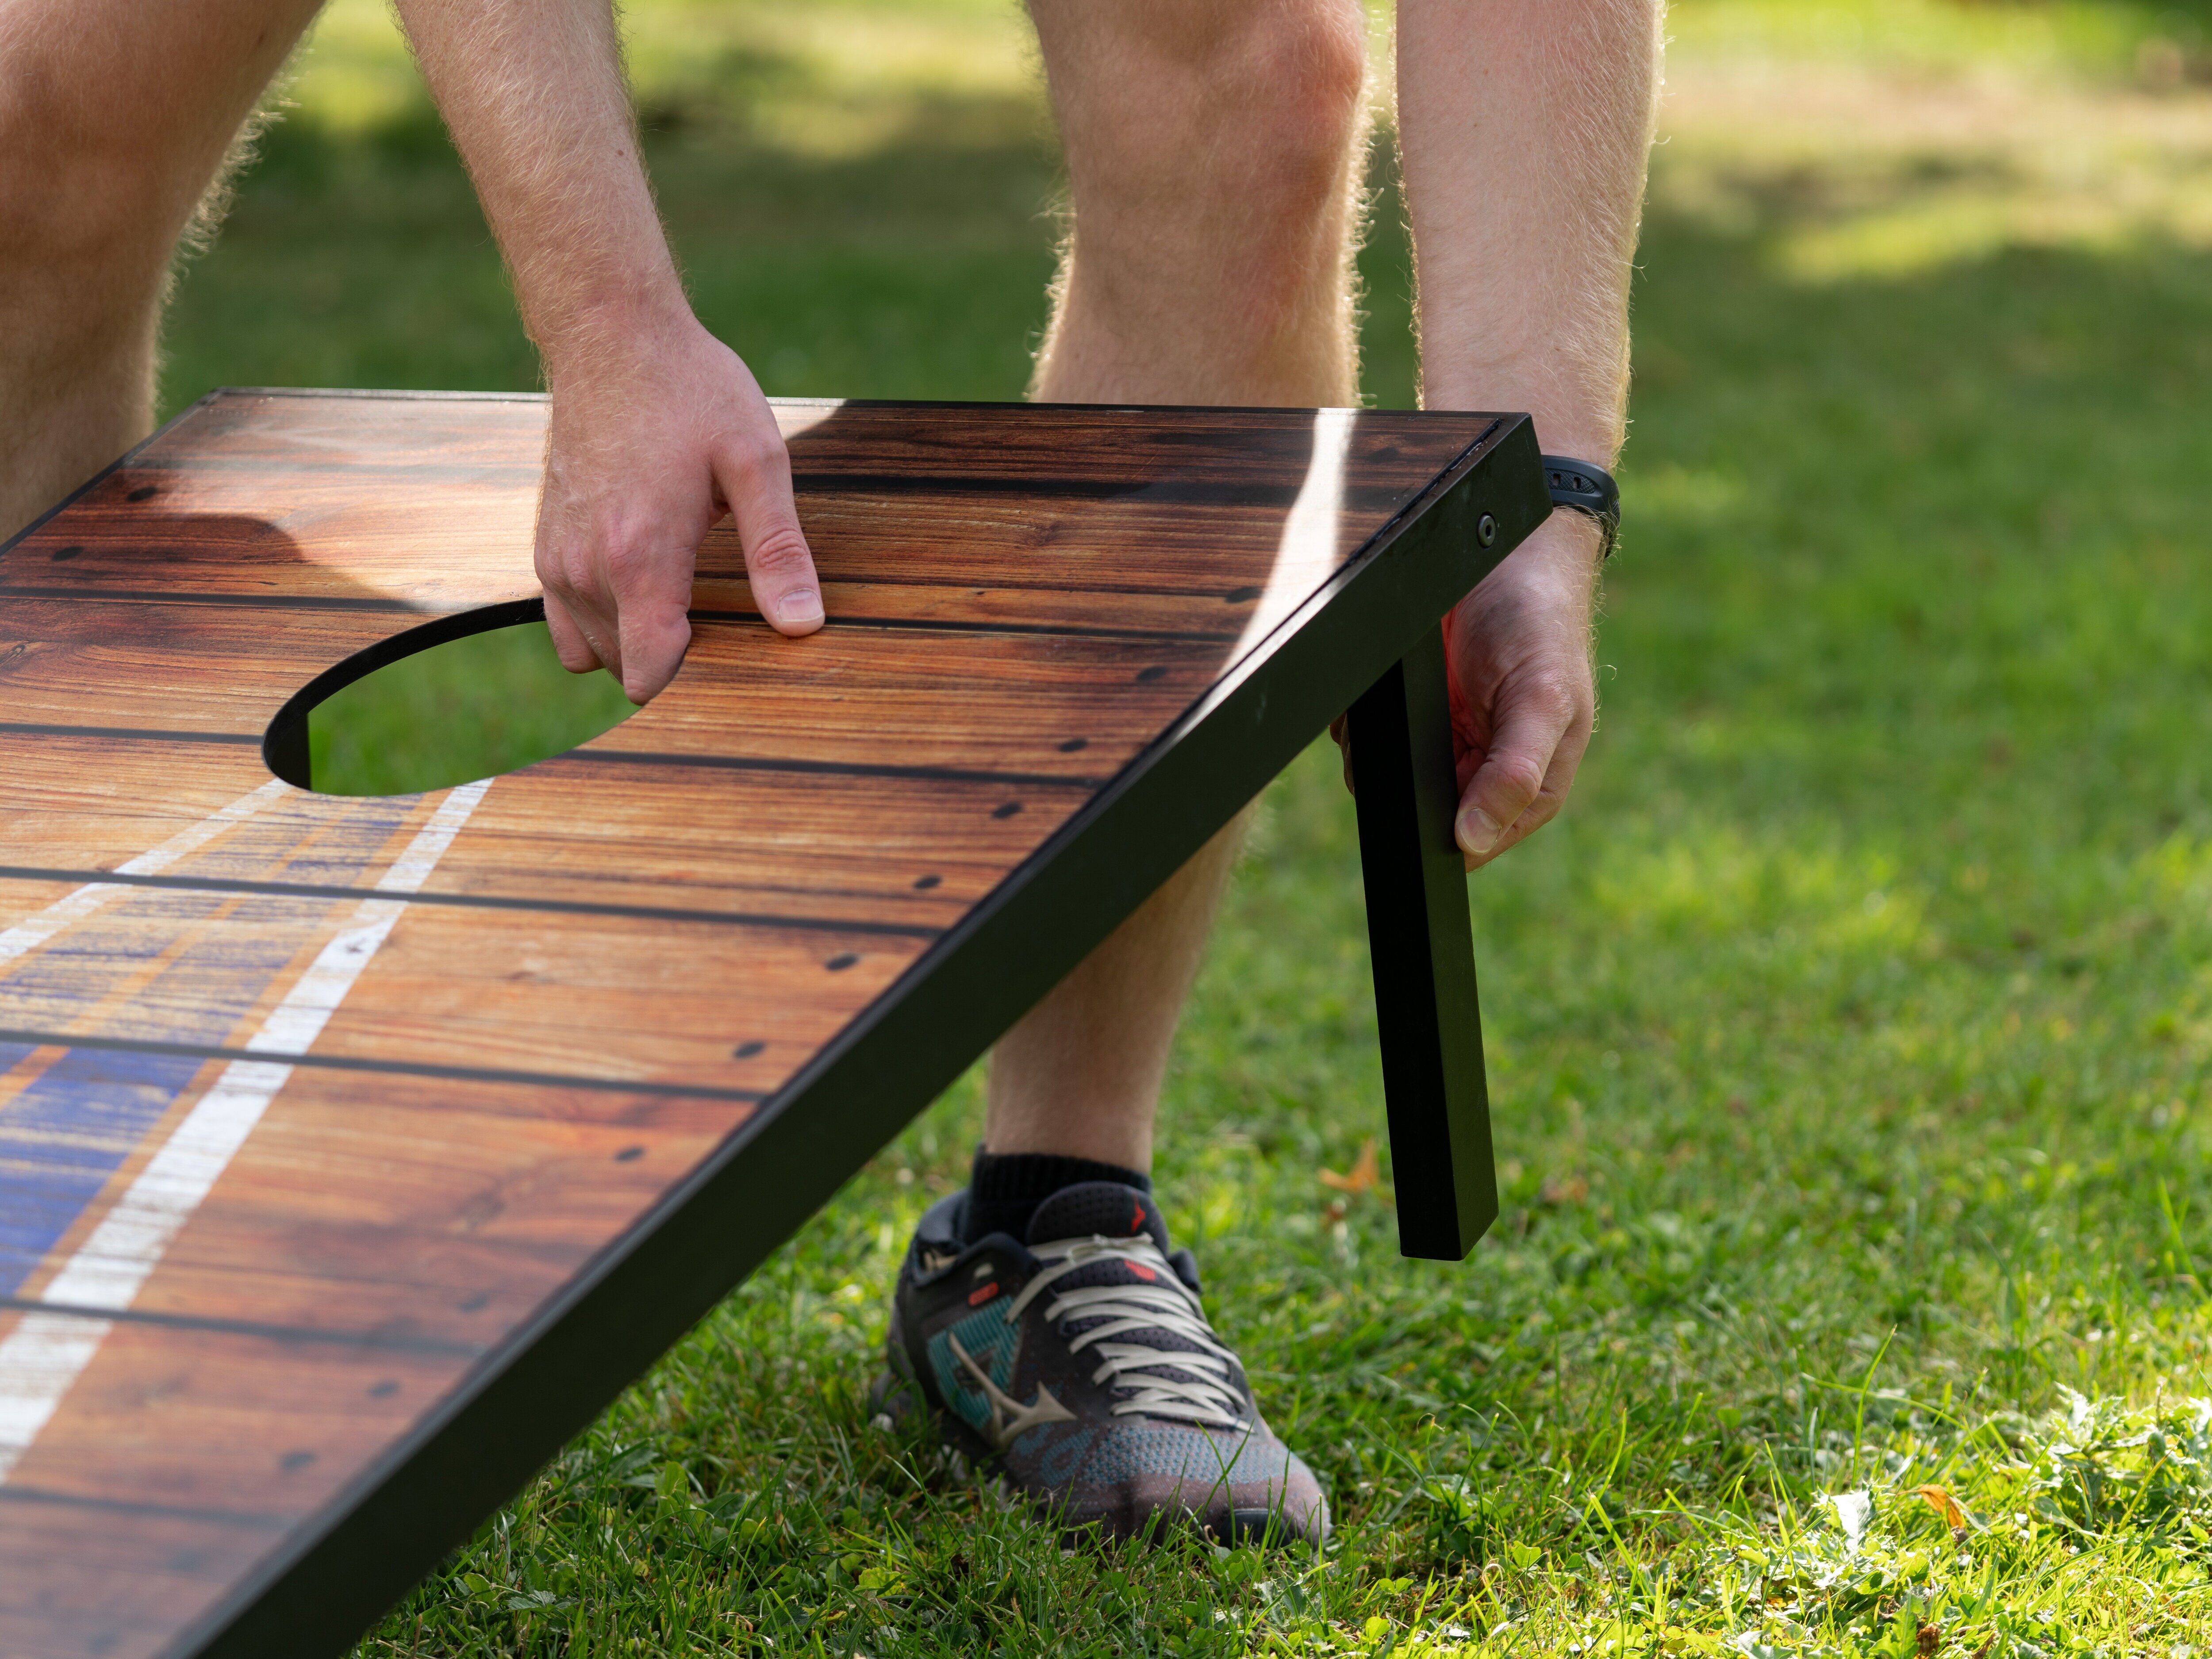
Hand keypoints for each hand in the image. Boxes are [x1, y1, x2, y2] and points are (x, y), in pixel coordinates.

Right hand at [534, 304, 822, 703]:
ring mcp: (558, 560)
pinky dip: (605, 624)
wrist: (612, 336)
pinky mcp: (546, 548)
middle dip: (678, 664)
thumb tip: (803, 624)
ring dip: (641, 642)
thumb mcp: (756, 461)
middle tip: (725, 616)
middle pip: (629, 669)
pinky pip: (567, 627)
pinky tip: (648, 588)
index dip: (697, 684)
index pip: (652, 674)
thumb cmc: (691, 391)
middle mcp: (586, 568)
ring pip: (599, 652)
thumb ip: (779, 549)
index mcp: (640, 557)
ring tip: (689, 596)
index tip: (737, 659)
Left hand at [1329, 511, 1599, 868]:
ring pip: (1378, 775)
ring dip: (1375, 745)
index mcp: (1525, 785)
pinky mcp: (1400, 708)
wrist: (1508, 549)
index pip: (1469, 846)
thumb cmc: (1541, 622)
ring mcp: (1435, 739)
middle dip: (1403, 781)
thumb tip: (1473, 839)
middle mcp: (1476, 770)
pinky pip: (1359, 732)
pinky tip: (1388, 682)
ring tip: (1411, 694)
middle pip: (1414, 814)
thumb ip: (1515, 773)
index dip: (1441, 833)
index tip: (1428, 790)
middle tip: (1422, 727)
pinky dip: (1361, 714)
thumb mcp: (1543, 699)